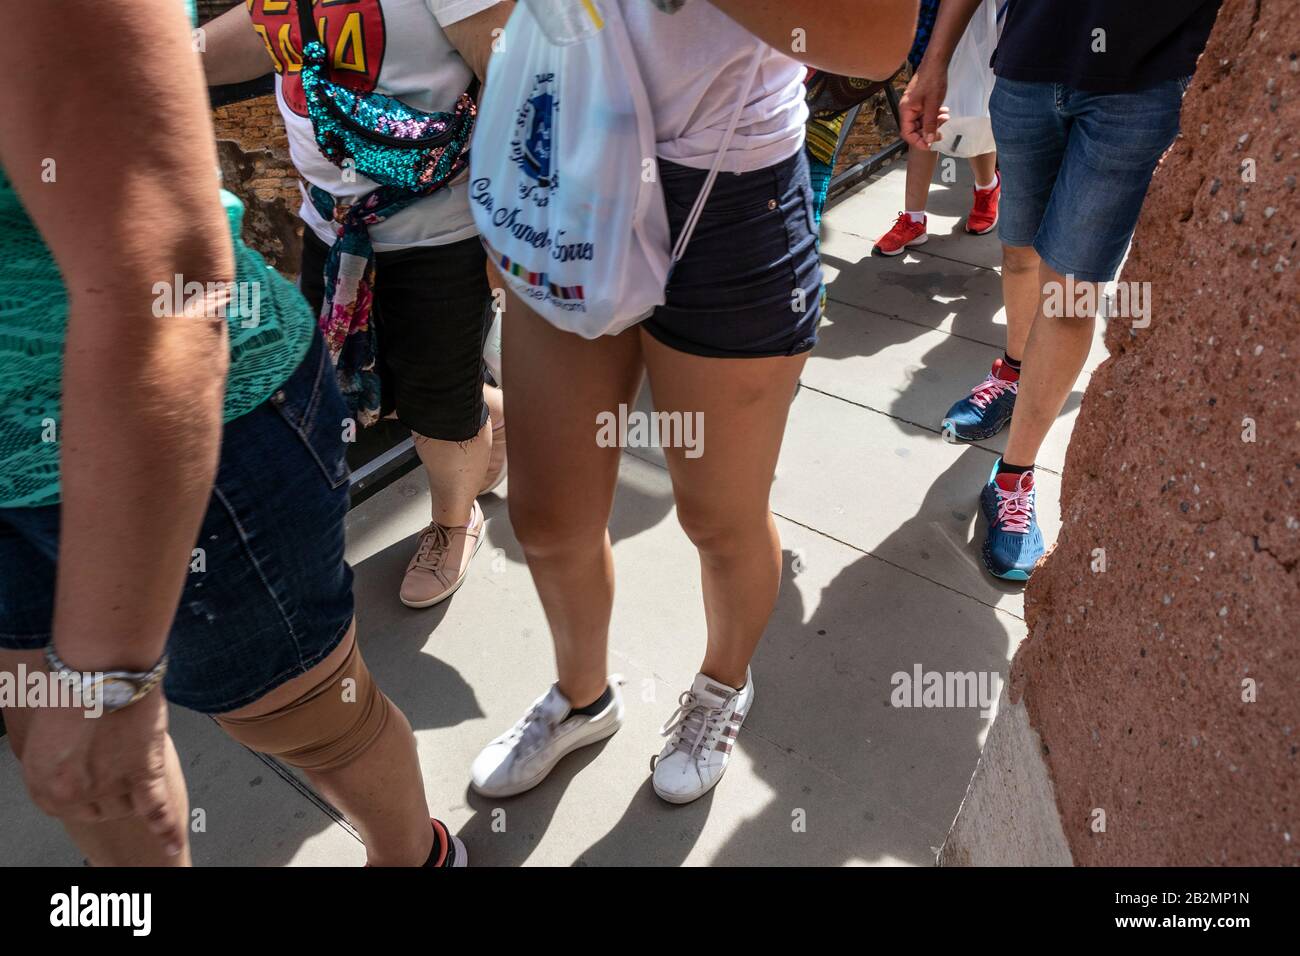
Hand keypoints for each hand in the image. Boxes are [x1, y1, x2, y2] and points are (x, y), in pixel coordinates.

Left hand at [21, 689, 184, 856]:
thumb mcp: (46, 726)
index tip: (91, 782)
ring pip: (125, 807)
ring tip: (133, 765)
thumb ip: (57, 753)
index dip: (83, 789)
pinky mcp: (142, 775)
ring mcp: (108, 787)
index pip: (66, 804)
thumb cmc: (72, 684)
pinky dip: (167, 830)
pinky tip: (173, 846)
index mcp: (41, 782)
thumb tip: (73, 759)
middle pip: (97, 809)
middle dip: (107, 789)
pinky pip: (156, 810)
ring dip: (131, 792)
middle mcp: (72, 792)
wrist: (99, 666)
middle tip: (114, 762)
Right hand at [898, 62, 950, 150]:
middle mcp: (907, 109)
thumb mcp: (933, 105)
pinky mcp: (919, 102)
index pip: (907, 133)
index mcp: (906, 110)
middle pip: (914, 129)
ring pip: (921, 122)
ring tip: (945, 118)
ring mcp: (913, 105)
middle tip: (941, 132)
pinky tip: (943, 112)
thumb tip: (928, 140)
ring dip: (933, 123)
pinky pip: (924, 114)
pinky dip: (933, 116)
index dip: (918, 141)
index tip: (930, 145)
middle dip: (928, 131)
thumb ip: (930, 124)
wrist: (936, 63)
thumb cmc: (932, 80)